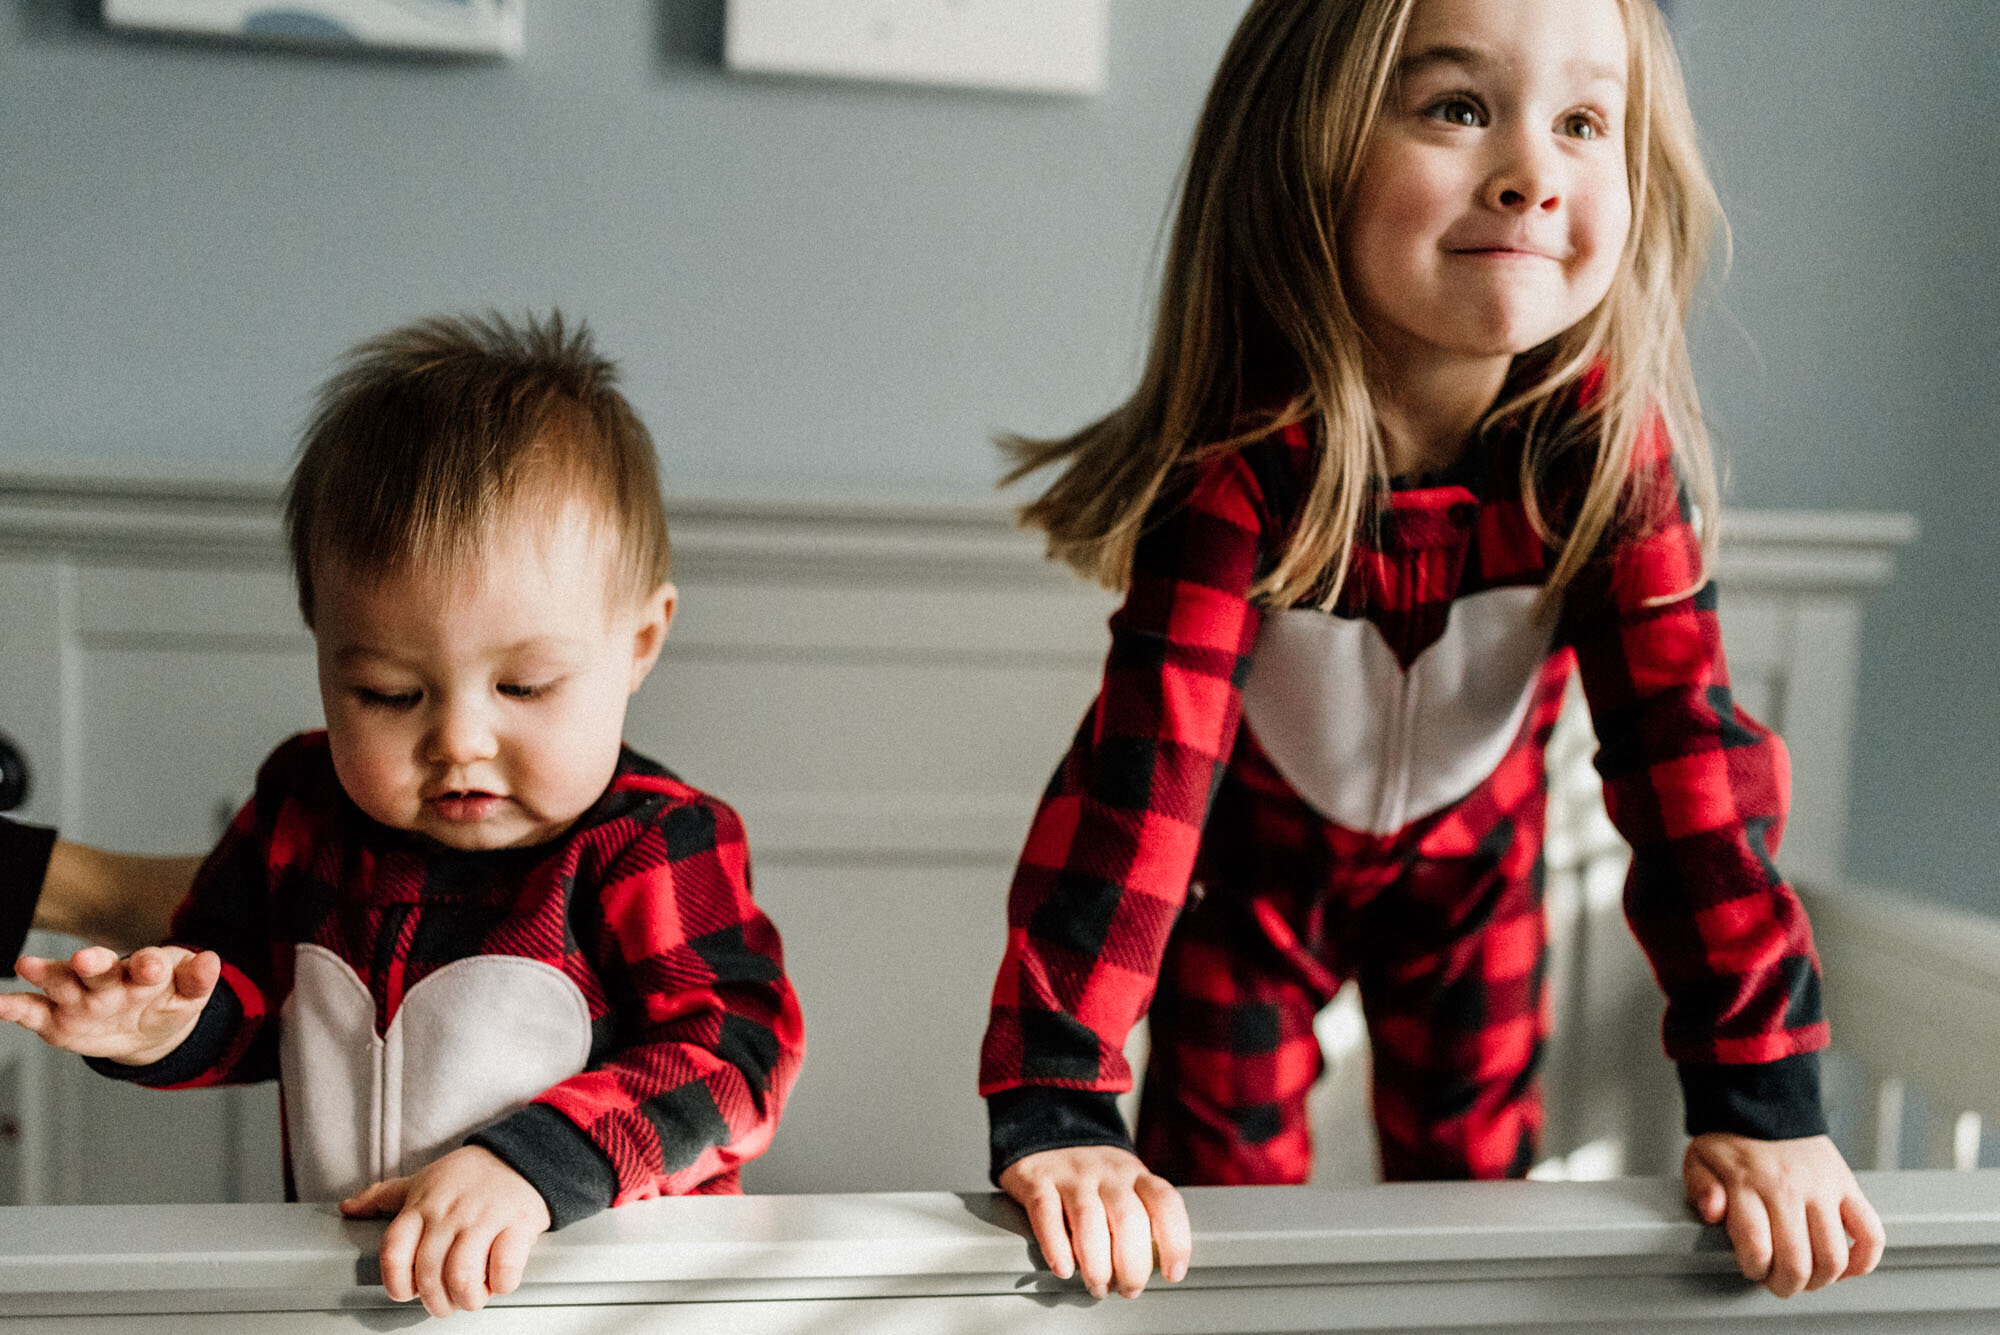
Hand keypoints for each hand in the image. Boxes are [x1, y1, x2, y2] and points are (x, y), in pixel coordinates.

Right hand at [0, 945, 217, 1062]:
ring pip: (62, 982)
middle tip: (87, 958)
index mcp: (144, 973)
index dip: (150, 965)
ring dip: (47, 973)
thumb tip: (212, 959)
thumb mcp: (188, 994)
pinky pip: (31, 1012)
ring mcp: (80, 998)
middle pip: (99, 969)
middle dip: (93, 963)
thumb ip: (197, 980)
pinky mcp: (55, 1020)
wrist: (146, 1028)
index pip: (147, 965)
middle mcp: (108, 981)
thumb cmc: (167, 1000)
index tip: (152, 964)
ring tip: (28, 965)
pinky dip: (14, 1008)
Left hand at [340, 1146, 551, 1317]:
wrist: (522, 1155)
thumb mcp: (423, 1180)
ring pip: (462, 1275)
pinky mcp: (518, 1223)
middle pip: (429, 1273)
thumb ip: (383, 1196)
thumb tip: (347, 1207)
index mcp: (422, 1206)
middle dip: (436, 1302)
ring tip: (472, 1298)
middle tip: (445, 1304)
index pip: (394, 1252)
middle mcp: (449, 1213)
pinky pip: (504, 1266)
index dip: (396, 1283)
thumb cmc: (470, 1175)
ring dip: (466, 1298)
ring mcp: (484, 1217)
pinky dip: (500, 1284)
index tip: (408, 1291)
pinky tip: (499, 1281)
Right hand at [998, 1145, 1190, 1298]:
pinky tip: (1063, 1268)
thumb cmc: (1092, 1177)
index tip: (1173, 1273)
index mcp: (1135, 1176)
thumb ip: (1139, 1221)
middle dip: (1132, 1265)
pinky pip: (1046, 1215)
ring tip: (1097, 1286)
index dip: (1175, 1241)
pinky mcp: (1037, 1180)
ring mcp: (1072, 1175)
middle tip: (1128, 1289)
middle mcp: (1107, 1173)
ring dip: (1096, 1265)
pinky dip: (1056, 1247)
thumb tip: (1146, 1274)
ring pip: (1089, 1220)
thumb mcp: (1125, 1187)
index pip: (1165, 1203)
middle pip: (1128, 1219)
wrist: (1043, 1132)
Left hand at [1683, 1132, 1884, 1295]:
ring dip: (1821, 1279)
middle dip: (1786, 1285)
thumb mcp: (1699, 1160)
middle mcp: (1787, 1189)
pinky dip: (1864, 1260)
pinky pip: (1871, 1233)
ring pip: (1834, 1257)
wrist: (1764, 1101)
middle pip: (1798, 1262)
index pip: (1757, 1248)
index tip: (1751, 1268)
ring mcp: (1822, 1189)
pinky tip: (1845, 1266)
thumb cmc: (1730, 1139)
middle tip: (1778, 1281)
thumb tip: (1713, 1212)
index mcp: (1747, 1184)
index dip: (1755, 1270)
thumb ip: (1700, 1190)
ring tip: (1806, 1275)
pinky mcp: (1848, 1186)